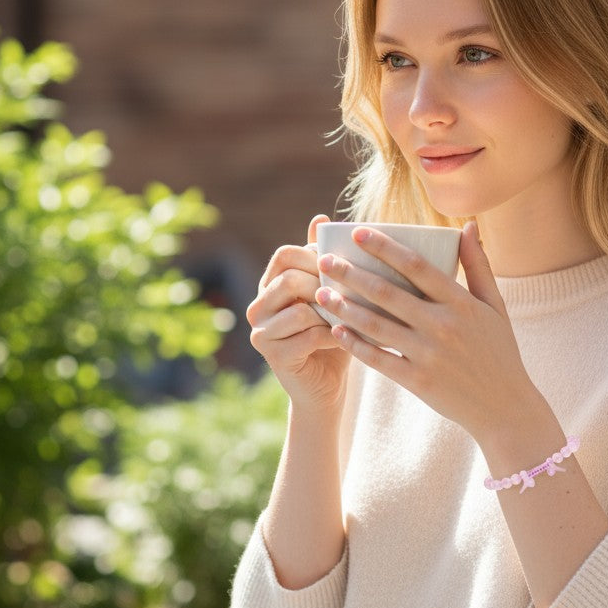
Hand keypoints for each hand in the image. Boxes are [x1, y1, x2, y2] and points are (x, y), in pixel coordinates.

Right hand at [246, 214, 350, 414]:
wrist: (325, 388)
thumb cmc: (332, 337)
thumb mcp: (330, 296)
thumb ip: (323, 262)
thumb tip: (321, 218)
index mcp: (269, 286)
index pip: (285, 254)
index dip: (316, 257)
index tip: (342, 269)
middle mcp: (258, 306)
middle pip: (289, 277)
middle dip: (325, 286)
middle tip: (349, 298)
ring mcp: (261, 332)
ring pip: (299, 307)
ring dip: (331, 313)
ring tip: (349, 320)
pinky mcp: (273, 355)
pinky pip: (308, 334)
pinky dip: (334, 335)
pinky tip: (347, 339)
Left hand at [315, 221, 543, 440]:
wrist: (504, 408)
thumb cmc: (499, 352)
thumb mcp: (496, 305)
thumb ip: (479, 265)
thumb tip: (468, 225)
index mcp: (461, 302)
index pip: (416, 265)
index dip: (384, 247)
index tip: (358, 233)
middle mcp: (442, 326)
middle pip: (387, 292)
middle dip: (351, 273)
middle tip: (325, 260)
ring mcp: (428, 354)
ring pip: (375, 325)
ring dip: (344, 307)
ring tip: (321, 292)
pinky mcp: (416, 381)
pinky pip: (377, 358)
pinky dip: (354, 344)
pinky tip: (335, 330)